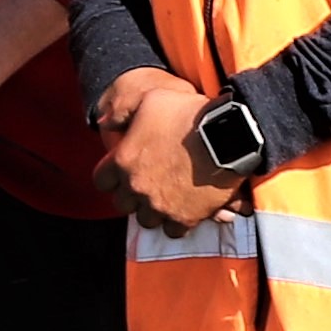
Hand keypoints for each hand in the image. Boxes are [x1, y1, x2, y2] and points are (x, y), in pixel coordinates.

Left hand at [98, 68, 233, 229]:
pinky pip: (172, 231)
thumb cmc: (189, 113)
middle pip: (123, 204)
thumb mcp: (150, 99)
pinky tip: (183, 209)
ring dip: (152, 210)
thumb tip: (105, 122)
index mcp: (123, 161)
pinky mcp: (185, 218)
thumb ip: (122, 111)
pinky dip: (176, 223)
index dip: (111, 176)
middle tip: (147, 184)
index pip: (102, 180)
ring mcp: (160, 206)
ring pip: (146, 220)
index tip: (123, 171)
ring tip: (165, 198)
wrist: (228, 136)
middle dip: (132, 195)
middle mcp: (137, 188)